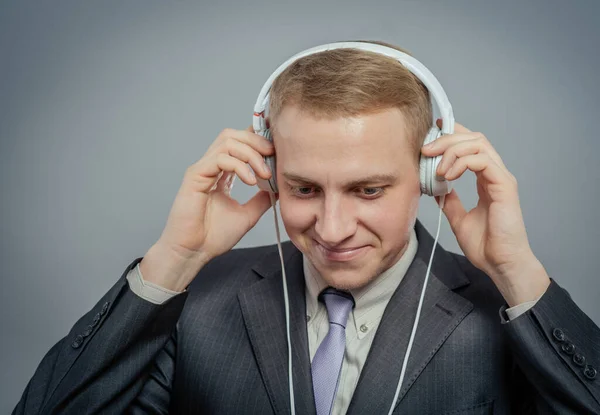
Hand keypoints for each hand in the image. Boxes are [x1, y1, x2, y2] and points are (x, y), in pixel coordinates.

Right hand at [141, 127, 274, 290]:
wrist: (194, 252)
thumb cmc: (213, 236)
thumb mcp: (248, 214)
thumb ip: (262, 199)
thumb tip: (279, 188)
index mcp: (222, 173)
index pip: (239, 143)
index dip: (258, 139)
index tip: (277, 148)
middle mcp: (211, 167)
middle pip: (233, 135)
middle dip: (256, 140)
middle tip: (273, 155)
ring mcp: (202, 169)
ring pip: (228, 142)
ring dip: (251, 153)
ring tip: (263, 174)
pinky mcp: (195, 175)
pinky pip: (220, 158)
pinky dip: (239, 165)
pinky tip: (250, 181)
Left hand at [421, 120, 549, 305]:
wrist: (501, 264)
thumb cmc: (486, 246)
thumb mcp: (459, 218)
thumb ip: (450, 201)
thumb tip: (436, 188)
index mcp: (486, 179)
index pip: (472, 144)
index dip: (453, 134)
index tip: (431, 134)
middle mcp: (495, 174)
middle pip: (474, 138)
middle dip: (447, 138)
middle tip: (426, 149)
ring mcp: (501, 178)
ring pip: (478, 144)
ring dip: (452, 150)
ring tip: (436, 168)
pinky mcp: (504, 186)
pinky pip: (482, 161)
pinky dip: (461, 162)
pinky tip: (447, 176)